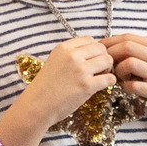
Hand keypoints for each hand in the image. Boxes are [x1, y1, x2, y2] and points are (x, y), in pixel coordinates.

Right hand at [0, 36, 115, 145]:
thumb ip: (72, 54)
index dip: (94, 50)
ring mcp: (80, 70)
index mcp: (63, 48)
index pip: (90, 39)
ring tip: (99, 77)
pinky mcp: (87, 85)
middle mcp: (72, 56)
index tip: (91, 60)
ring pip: (108, 60)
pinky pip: (110, 78)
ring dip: (107, 69)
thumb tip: (94, 52)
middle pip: (101, 48)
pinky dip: (109, 82)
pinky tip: (101, 86)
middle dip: (103, 58)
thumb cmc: (46, 86)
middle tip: (98, 70)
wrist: (37, 106)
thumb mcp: (55, 61)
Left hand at [102, 34, 146, 113]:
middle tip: (105, 64)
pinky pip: (134, 85)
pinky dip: (125, 86)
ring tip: (121, 77)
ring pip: (130, 63)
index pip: (129, 37)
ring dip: (119, 70)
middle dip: (111, 53)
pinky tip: (127, 88)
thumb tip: (111, 47)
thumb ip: (138, 53)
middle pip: (128, 47)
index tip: (99, 48)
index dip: (110, 41)